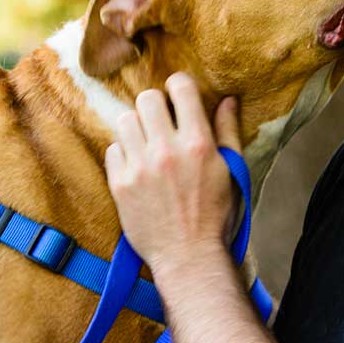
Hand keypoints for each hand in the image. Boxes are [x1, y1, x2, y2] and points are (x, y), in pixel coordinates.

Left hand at [105, 72, 242, 271]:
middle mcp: (167, 151)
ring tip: (146, 144)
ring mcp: (140, 167)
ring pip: (125, 120)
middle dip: (155, 105)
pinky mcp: (120, 184)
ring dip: (136, 128)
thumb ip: (228, 132)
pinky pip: (112, 149)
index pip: (181, 88)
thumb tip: (227, 99)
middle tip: (161, 121)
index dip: (178, 86)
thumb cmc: (215, 215)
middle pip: (147, 98)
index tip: (178, 97)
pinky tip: (136, 167)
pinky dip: (123, 154)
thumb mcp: (231, 172)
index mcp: (198, 143)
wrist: (188, 256)